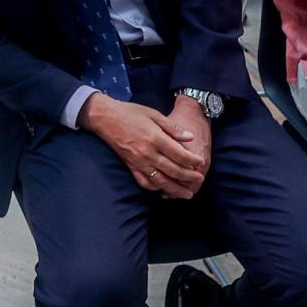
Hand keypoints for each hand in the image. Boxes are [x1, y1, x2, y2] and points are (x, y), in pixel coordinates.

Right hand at [79, 94, 206, 198]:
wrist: (105, 118)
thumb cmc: (130, 113)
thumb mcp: (154, 114)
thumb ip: (172, 128)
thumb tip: (190, 138)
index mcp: (155, 138)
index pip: (179, 154)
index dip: (192, 161)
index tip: (200, 163)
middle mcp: (148, 153)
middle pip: (172, 170)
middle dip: (188, 177)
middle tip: (199, 179)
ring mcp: (138, 162)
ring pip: (160, 181)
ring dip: (175, 189)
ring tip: (186, 194)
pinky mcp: (130, 166)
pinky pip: (144, 182)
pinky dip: (155, 188)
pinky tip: (163, 190)